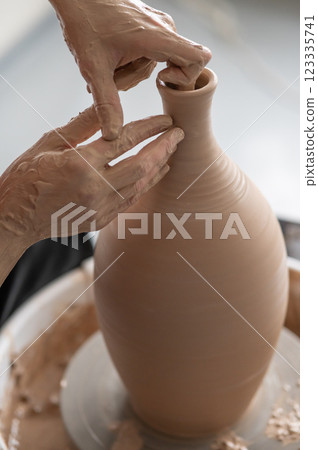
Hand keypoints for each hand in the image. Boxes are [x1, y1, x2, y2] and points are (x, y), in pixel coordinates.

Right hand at [0, 107, 183, 245]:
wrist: (14, 218)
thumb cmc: (26, 177)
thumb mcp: (48, 144)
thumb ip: (81, 126)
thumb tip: (107, 106)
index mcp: (79, 164)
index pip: (124, 140)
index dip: (149, 128)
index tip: (166, 120)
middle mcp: (94, 188)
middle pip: (142, 165)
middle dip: (164, 148)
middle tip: (179, 135)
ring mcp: (99, 208)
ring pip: (140, 185)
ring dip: (159, 167)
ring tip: (171, 152)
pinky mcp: (99, 220)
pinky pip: (130, 201)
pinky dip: (144, 186)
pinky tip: (154, 175)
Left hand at [50, 0, 210, 138]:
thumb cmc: (84, 22)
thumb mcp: (93, 68)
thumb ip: (106, 103)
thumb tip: (113, 136)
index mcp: (156, 37)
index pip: (198, 58)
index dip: (186, 77)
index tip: (160, 79)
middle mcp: (164, 29)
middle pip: (173, 67)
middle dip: (142, 78)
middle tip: (115, 76)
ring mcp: (158, 25)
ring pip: (158, 61)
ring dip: (133, 71)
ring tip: (107, 66)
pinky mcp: (150, 24)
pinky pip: (152, 51)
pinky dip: (133, 61)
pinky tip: (111, 59)